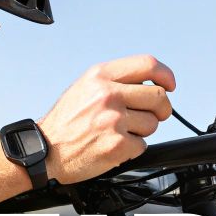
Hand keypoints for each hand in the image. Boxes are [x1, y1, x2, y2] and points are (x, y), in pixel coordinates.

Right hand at [38, 55, 176, 183]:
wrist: (46, 150)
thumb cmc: (65, 122)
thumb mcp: (85, 88)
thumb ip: (116, 80)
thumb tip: (150, 82)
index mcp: (100, 76)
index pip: (147, 65)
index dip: (165, 75)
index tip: (169, 85)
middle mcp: (107, 95)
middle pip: (158, 96)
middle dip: (161, 108)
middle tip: (154, 115)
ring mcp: (113, 121)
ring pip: (153, 123)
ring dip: (143, 130)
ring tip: (121, 132)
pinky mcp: (117, 145)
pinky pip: (142, 145)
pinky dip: (132, 149)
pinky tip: (114, 146)